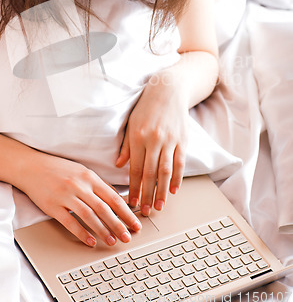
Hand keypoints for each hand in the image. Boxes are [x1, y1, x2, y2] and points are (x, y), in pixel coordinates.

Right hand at [19, 153, 141, 246]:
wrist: (32, 167)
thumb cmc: (58, 169)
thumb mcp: (82, 171)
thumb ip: (98, 185)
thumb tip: (117, 198)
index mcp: (89, 177)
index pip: (113, 196)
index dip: (126, 212)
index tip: (135, 222)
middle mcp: (79, 186)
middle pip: (104, 208)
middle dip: (118, 224)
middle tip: (128, 236)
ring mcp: (66, 196)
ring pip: (89, 216)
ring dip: (103, 230)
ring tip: (112, 241)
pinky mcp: (53, 206)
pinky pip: (70, 222)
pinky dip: (81, 233)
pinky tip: (90, 241)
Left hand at [115, 68, 187, 215]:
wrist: (168, 90)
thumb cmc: (146, 107)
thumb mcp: (130, 123)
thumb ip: (126, 145)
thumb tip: (119, 164)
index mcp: (138, 137)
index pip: (134, 168)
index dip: (133, 187)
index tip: (131, 202)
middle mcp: (154, 140)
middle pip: (150, 173)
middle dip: (147, 194)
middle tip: (145, 211)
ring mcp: (170, 140)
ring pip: (165, 171)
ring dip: (162, 191)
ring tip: (160, 206)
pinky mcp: (183, 140)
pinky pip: (180, 162)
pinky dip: (177, 177)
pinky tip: (174, 190)